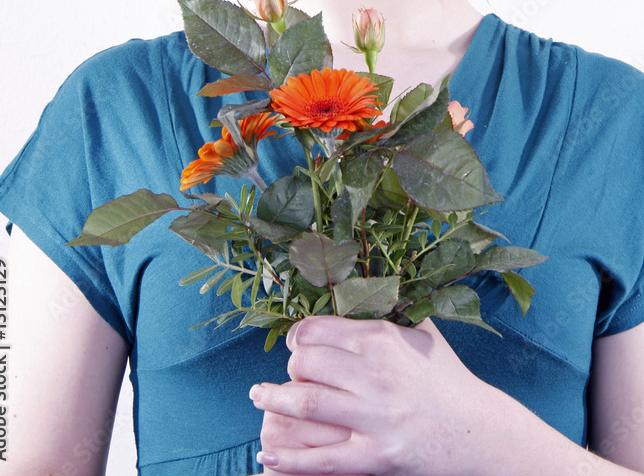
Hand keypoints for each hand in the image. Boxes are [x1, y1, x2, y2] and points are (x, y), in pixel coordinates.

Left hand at [250, 315, 487, 475]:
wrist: (480, 430)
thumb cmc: (446, 376)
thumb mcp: (422, 332)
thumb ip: (389, 309)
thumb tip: (356, 280)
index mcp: (382, 338)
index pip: (318, 330)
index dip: (298, 337)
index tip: (294, 344)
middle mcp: (375, 373)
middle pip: (307, 363)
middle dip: (290, 367)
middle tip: (287, 372)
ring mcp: (375, 417)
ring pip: (307, 403)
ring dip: (273, 399)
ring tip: (258, 395)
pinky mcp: (378, 456)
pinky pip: (322, 459)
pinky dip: (289, 458)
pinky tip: (266, 453)